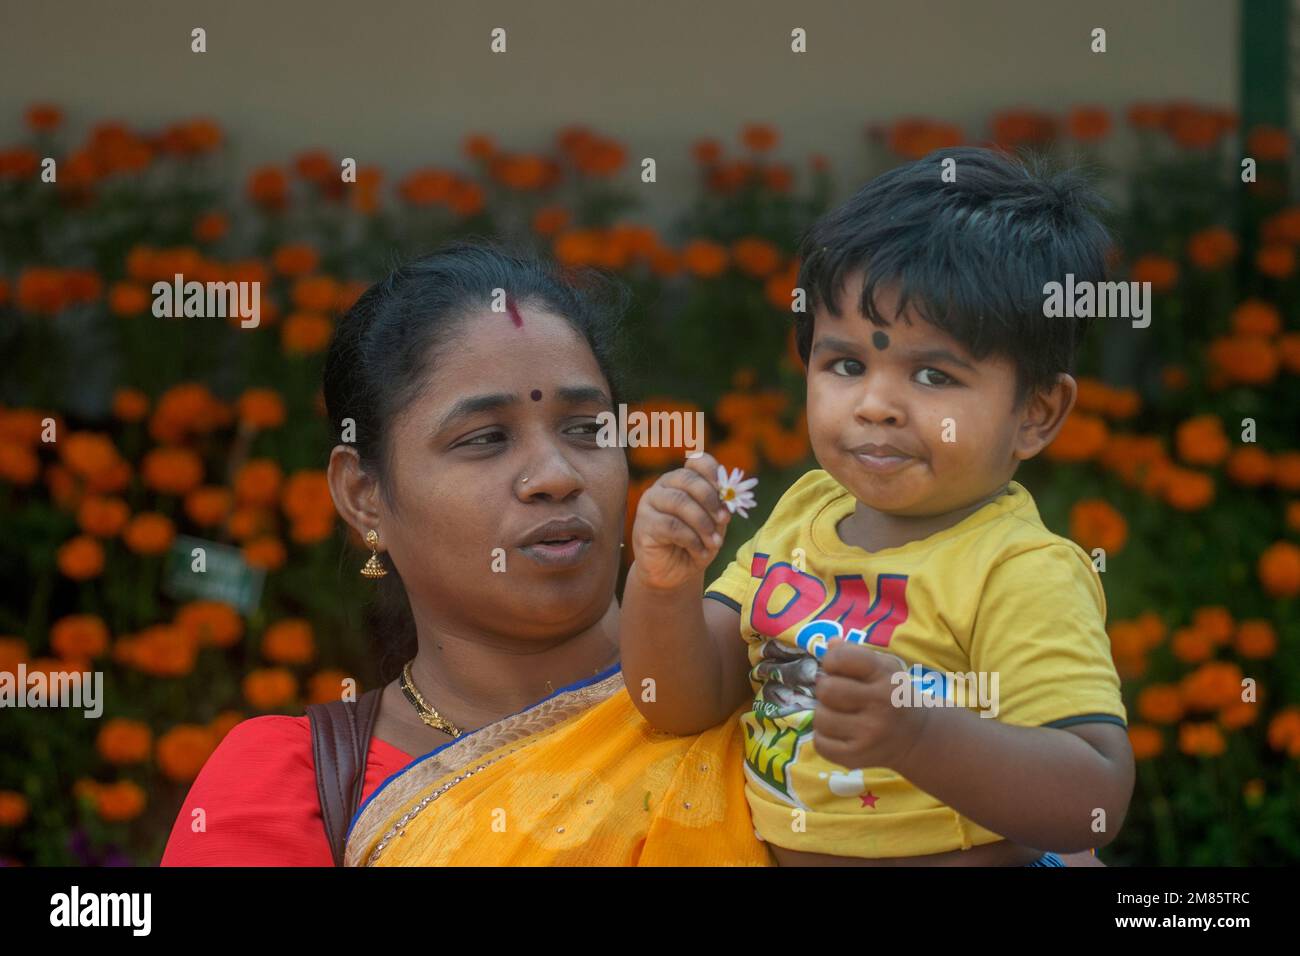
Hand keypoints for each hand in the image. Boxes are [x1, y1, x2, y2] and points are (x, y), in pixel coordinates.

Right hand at [630, 451, 731, 590]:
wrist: (674, 574)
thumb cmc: (696, 544)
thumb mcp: (714, 524)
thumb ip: (720, 507)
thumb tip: (729, 495)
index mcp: (682, 480)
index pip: (697, 462)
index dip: (713, 472)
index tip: (727, 492)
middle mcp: (664, 486)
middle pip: (688, 480)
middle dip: (711, 500)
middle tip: (724, 520)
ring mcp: (650, 504)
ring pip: (680, 502)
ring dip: (703, 524)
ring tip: (714, 543)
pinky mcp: (644, 525)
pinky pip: (672, 526)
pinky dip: (692, 540)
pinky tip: (700, 552)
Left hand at [812, 639, 928, 770]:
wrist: (917, 736)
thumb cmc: (891, 694)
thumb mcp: (882, 667)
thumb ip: (853, 653)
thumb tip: (829, 644)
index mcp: (885, 675)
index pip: (840, 657)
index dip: (832, 661)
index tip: (838, 669)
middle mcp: (880, 704)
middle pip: (826, 689)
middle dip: (826, 689)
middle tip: (838, 695)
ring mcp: (870, 733)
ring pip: (820, 718)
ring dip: (824, 715)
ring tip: (840, 715)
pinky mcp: (858, 757)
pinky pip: (820, 743)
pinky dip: (824, 738)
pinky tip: (841, 733)